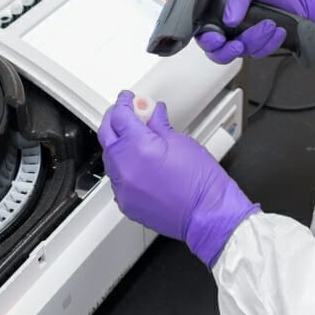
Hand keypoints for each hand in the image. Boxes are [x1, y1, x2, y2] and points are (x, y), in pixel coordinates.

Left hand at [97, 91, 259, 266]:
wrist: (208, 215)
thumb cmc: (201, 183)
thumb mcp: (181, 142)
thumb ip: (159, 125)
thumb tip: (152, 114)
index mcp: (139, 147)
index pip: (120, 116)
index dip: (123, 103)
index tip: (127, 99)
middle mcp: (125, 167)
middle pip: (107, 135)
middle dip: (114, 120)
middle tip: (125, 113)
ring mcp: (123, 187)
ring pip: (109, 158)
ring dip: (117, 144)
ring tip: (132, 137)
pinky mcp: (125, 202)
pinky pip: (116, 179)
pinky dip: (122, 167)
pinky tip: (134, 162)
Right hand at [198, 0, 314, 63]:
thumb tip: (228, 18)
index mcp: (225, 8)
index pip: (206, 31)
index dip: (208, 39)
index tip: (218, 39)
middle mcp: (234, 25)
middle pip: (219, 50)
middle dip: (228, 50)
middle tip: (239, 44)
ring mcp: (249, 36)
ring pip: (242, 53)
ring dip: (256, 41)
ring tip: (270, 25)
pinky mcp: (264, 45)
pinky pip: (260, 53)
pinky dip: (269, 44)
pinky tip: (278, 31)